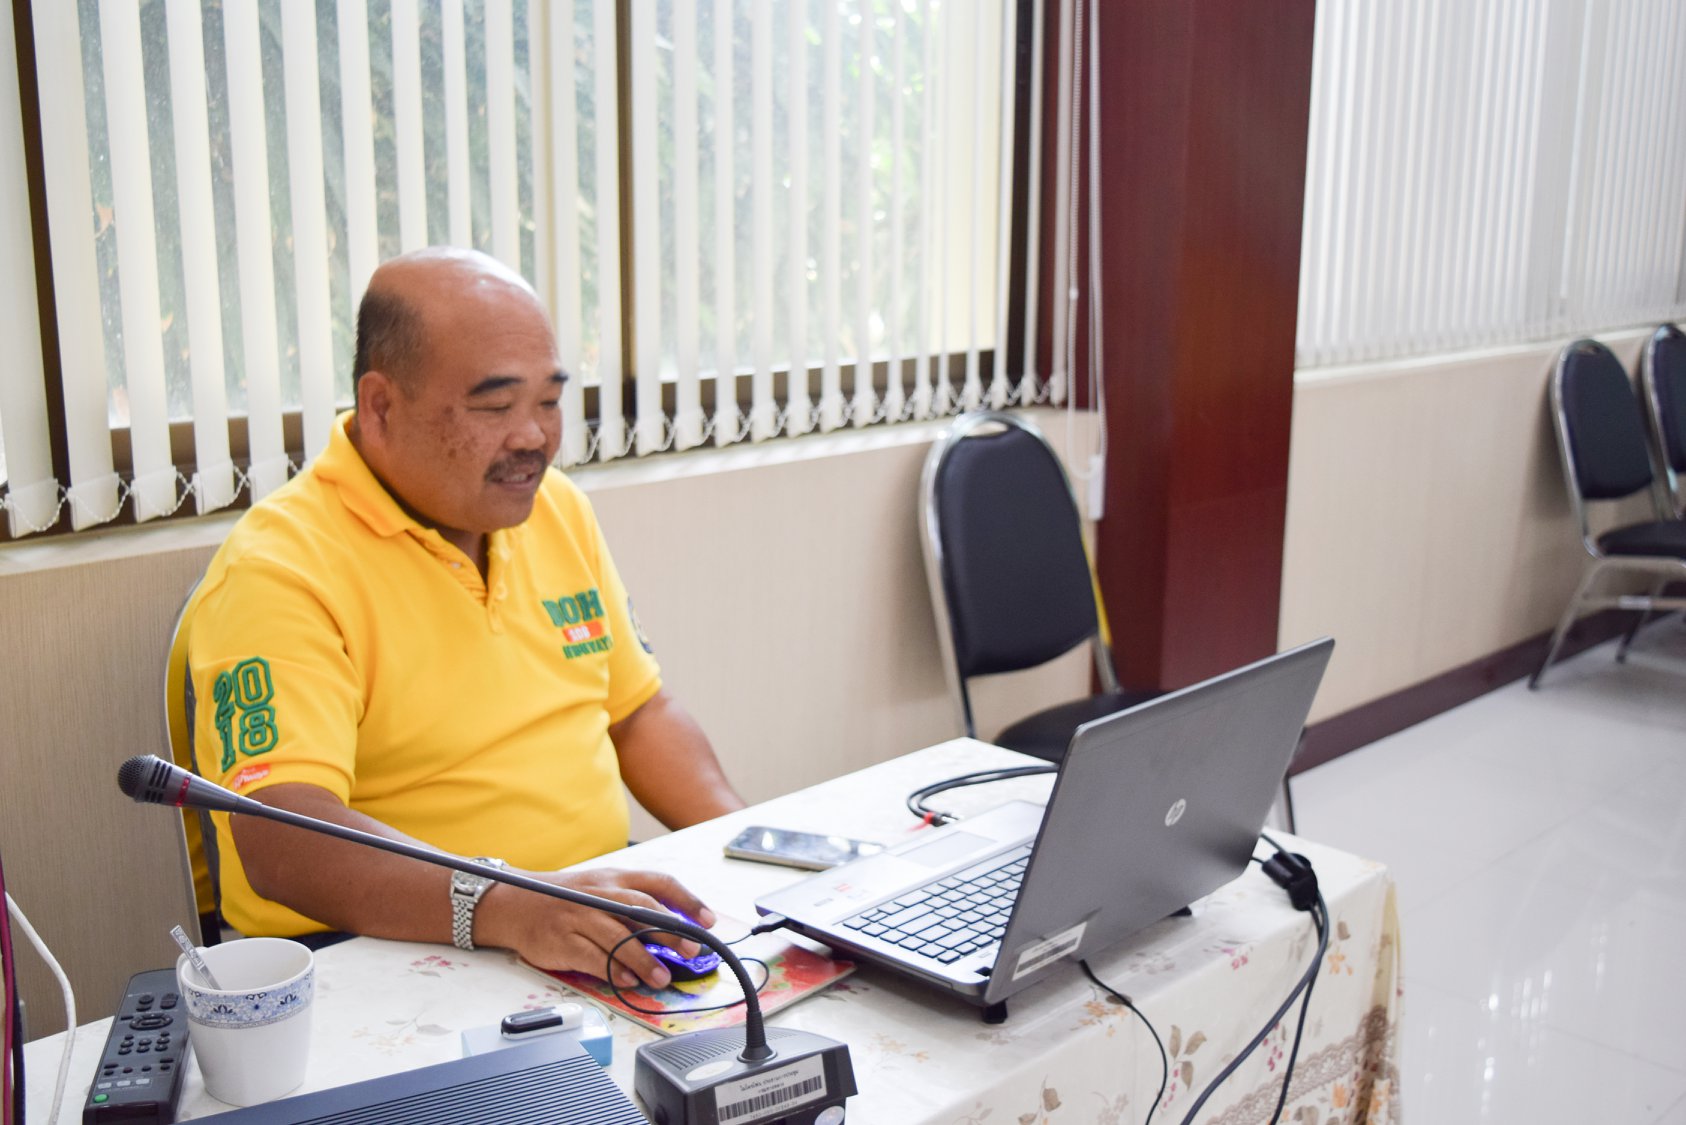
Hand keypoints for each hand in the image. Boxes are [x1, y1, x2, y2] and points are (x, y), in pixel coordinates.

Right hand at [476, 866, 718, 990]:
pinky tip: (627, 980)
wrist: (514, 903)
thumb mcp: (600, 888)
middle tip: (692, 950)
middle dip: (670, 931)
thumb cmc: (566, 899)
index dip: (687, 900)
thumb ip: (633, 904)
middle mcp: (598, 894)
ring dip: (643, 960)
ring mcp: (579, 916)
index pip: (658, 882)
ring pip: (618, 937)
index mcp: (614, 877)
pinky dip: (611, 969)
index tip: (708, 920)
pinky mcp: (561, 940)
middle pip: (641, 910)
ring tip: (661, 978)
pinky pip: (591, 957)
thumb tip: (674, 930)